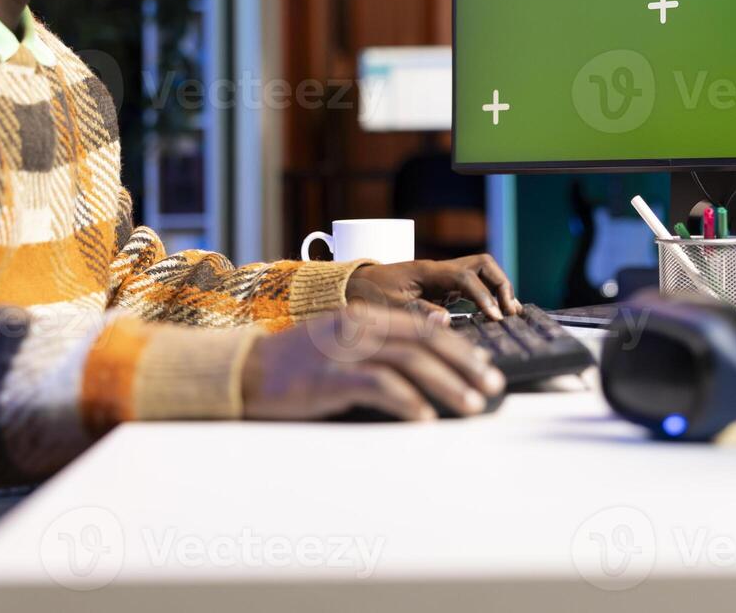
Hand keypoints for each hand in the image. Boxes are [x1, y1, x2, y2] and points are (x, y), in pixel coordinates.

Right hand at [241, 304, 505, 420]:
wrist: (244, 372)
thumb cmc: (294, 366)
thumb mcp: (339, 344)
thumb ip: (378, 345)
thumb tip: (429, 354)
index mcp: (362, 318)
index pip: (423, 328)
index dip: (459, 348)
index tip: (484, 368)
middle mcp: (357, 328)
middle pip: (425, 342)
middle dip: (465, 366)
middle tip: (492, 387)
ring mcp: (343, 351)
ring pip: (410, 362)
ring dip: (447, 385)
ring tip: (471, 404)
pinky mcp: (329, 378)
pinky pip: (378, 386)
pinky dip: (407, 400)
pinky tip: (425, 417)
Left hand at [344, 254, 521, 319]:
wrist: (352, 287)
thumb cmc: (367, 297)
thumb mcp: (388, 309)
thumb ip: (417, 314)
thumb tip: (447, 320)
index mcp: (427, 272)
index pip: (466, 277)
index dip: (484, 297)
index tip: (495, 318)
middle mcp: (439, 270)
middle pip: (483, 264)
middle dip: (501, 284)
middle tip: (509, 311)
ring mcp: (442, 278)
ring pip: (481, 272)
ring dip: (497, 289)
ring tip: (508, 314)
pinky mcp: (441, 289)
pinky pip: (472, 286)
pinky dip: (486, 297)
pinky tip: (492, 315)